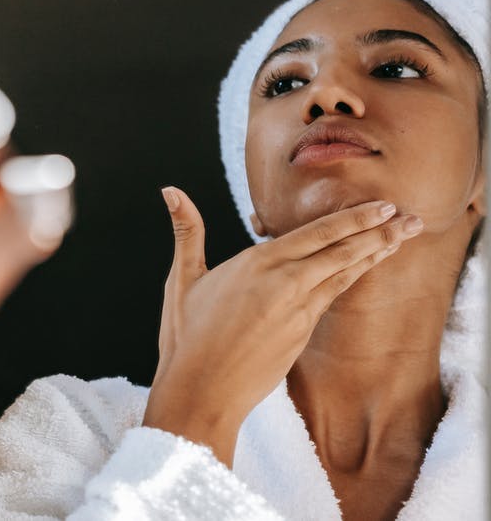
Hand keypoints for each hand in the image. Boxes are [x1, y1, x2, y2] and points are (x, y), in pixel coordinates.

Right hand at [142, 187, 422, 464]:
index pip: (317, 233)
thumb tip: (170, 189)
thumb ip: (187, 230)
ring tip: (402, 238)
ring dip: (375, 254)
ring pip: (344, 275)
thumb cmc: (186, 336)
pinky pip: (330, 298)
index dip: (354, 219)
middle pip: (341, 251)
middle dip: (379, 233)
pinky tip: (362, 270)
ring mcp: (298, 311)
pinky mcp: (302, 334)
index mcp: (256, 264)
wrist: (202, 391)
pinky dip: (351, 279)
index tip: (383, 207)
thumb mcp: (182, 278)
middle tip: (410, 218)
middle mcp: (284, 283)